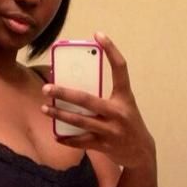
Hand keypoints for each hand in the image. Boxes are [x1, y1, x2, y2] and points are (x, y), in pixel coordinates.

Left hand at [42, 32, 153, 168]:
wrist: (141, 152)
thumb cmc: (128, 123)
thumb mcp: (123, 105)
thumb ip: (104, 96)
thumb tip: (74, 88)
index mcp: (124, 97)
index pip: (120, 68)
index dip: (111, 50)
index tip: (98, 34)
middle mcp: (118, 112)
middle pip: (87, 100)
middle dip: (64, 93)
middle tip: (47, 87)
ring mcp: (111, 130)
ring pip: (80, 121)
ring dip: (60, 115)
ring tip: (45, 108)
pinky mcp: (104, 145)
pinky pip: (81, 142)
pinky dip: (67, 139)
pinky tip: (57, 136)